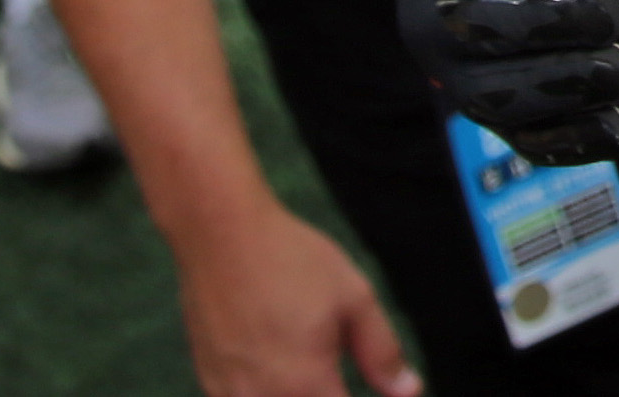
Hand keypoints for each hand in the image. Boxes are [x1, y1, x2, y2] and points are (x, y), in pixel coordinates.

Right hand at [174, 200, 418, 396]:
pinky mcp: (209, 382)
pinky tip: (280, 377)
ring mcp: (229, 394)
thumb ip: (381, 351)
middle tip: (336, 380)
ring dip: (299, 396)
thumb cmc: (293, 262)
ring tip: (316, 378)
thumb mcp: (355, 298)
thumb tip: (409, 390)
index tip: (368, 389)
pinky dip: (268, 395)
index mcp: (306, 385)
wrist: (222, 237)